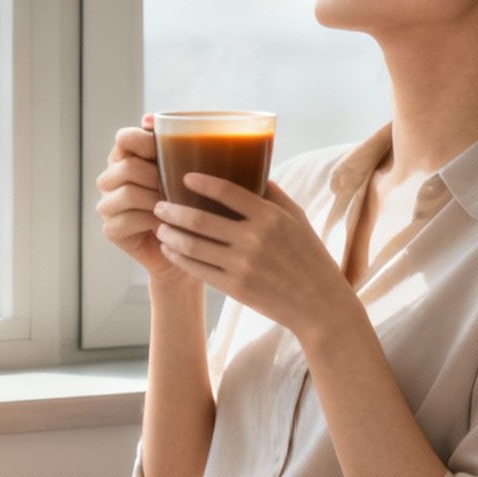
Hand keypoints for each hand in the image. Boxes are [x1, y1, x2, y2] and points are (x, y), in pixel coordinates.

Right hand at [95, 113, 189, 285]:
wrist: (192, 245)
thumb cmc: (193, 201)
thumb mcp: (190, 169)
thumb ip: (174, 143)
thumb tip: (149, 118)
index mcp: (127, 156)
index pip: (124, 137)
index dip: (146, 142)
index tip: (168, 154)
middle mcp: (112, 178)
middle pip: (126, 166)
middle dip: (155, 176)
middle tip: (176, 187)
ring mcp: (108, 204)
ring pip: (126, 193)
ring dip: (154, 200)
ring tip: (174, 207)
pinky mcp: (111, 229)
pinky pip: (125, 220)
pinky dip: (149, 222)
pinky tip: (166, 225)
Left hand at [151, 173, 359, 339]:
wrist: (319, 305)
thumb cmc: (310, 257)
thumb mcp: (298, 219)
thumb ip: (273, 195)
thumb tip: (251, 171)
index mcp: (270, 217)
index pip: (226, 191)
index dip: (200, 182)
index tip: (184, 177)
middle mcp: (253, 239)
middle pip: (199, 220)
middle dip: (172, 211)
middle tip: (158, 205)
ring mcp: (242, 266)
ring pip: (192, 245)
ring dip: (169, 235)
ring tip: (160, 228)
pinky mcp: (235, 288)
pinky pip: (197, 269)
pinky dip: (178, 258)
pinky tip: (170, 250)